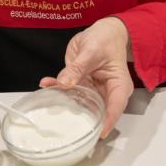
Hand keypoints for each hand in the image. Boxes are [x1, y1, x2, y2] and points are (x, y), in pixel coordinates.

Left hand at [40, 17, 133, 138]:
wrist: (103, 31)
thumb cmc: (106, 39)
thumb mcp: (92, 50)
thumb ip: (78, 68)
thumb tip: (65, 83)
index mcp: (119, 85)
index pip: (115, 108)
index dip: (107, 122)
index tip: (97, 134)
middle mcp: (107, 92)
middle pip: (97, 111)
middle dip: (81, 117)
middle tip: (64, 122)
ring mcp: (93, 90)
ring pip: (79, 102)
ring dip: (64, 101)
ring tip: (50, 100)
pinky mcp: (82, 85)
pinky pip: (69, 90)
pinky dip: (57, 87)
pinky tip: (47, 83)